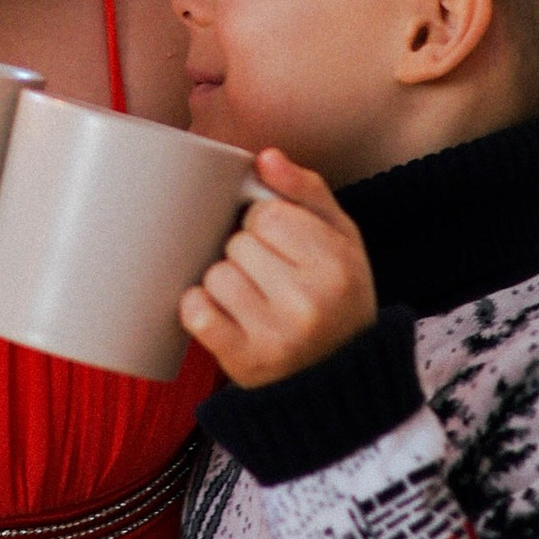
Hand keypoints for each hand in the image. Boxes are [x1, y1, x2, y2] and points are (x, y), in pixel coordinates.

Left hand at [179, 151, 377, 388]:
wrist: (339, 382)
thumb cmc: (337, 298)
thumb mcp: (342, 239)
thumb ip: (307, 191)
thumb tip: (264, 156)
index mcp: (337, 264)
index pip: (268, 213)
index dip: (266, 223)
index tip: (280, 244)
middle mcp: (310, 301)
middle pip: (239, 242)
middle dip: (247, 253)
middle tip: (269, 277)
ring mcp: (276, 335)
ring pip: (216, 274)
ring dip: (225, 281)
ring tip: (252, 299)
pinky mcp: (243, 361)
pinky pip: (196, 311)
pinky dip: (200, 308)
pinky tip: (223, 315)